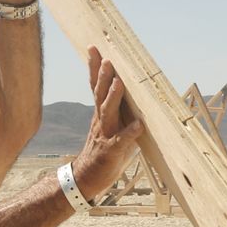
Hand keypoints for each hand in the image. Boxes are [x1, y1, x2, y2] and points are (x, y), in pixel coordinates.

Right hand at [72, 47, 143, 198]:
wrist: (87, 178)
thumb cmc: (104, 151)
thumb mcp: (113, 127)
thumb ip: (123, 111)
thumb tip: (140, 93)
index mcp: (101, 114)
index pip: (96, 86)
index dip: (95, 68)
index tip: (93, 48)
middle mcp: (101, 121)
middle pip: (100, 94)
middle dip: (104, 76)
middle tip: (107, 59)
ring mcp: (105, 135)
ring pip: (108, 113)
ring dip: (113, 97)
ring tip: (119, 82)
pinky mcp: (111, 151)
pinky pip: (121, 141)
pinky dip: (130, 132)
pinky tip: (139, 125)